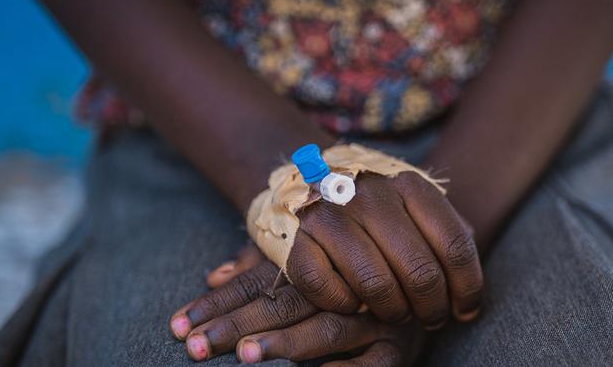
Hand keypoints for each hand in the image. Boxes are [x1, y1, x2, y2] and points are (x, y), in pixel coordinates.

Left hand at [170, 245, 422, 364]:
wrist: (430, 264)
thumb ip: (262, 264)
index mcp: (321, 258)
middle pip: (287, 301)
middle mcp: (347, 283)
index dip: (221, 302)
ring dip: (285, 343)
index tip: (182, 326)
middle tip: (199, 345)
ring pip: (327, 327)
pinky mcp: (398, 349)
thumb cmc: (356, 264)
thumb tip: (214, 273)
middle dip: (239, 324)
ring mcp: (375, 316)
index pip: (261, 279)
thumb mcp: (309, 259)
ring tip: (247, 354)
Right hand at [286, 171, 482, 328]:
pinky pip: (327, 289)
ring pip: (376, 286)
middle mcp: (371, 195)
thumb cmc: (377, 208)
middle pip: (420, 272)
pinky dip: (344, 305)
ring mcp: (332, 214)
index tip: (465, 310)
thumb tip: (469, 299)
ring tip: (396, 313)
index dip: (468, 288)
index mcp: (409, 185)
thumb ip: (447, 239)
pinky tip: (354, 302)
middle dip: (432, 309)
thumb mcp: (417, 208)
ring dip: (393, 312)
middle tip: (430, 318)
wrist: (311, 180)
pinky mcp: (297, 238)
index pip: (455, 246)